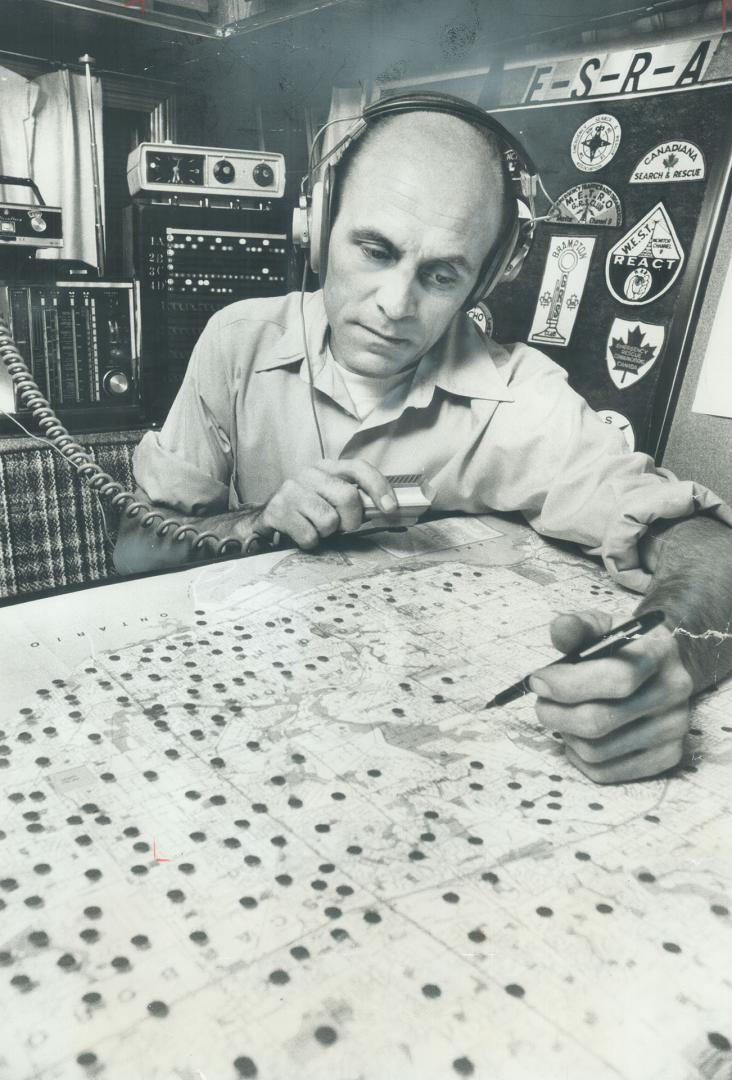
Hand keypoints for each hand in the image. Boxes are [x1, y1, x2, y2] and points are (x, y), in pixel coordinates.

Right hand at [254, 459, 396, 549]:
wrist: (269, 518)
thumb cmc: (309, 509)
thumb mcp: (331, 496)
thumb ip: (357, 498)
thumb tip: (389, 510)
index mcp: (327, 467)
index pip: (359, 468)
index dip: (378, 487)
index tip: (390, 508)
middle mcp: (309, 474)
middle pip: (348, 497)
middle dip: (352, 520)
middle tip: (345, 527)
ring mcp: (291, 491)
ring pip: (329, 520)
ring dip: (328, 532)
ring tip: (318, 527)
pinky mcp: (278, 511)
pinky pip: (310, 536)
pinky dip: (311, 541)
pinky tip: (303, 533)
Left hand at [530, 610, 693, 783]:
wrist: (660, 668)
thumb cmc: (622, 646)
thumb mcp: (602, 626)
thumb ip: (578, 625)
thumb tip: (560, 629)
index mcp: (660, 652)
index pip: (617, 678)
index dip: (568, 684)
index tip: (538, 680)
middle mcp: (674, 692)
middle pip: (600, 721)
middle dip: (555, 713)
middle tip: (541, 702)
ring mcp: (674, 729)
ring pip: (596, 750)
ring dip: (565, 734)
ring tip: (563, 715)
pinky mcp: (666, 757)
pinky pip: (605, 772)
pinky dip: (578, 756)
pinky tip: (578, 735)